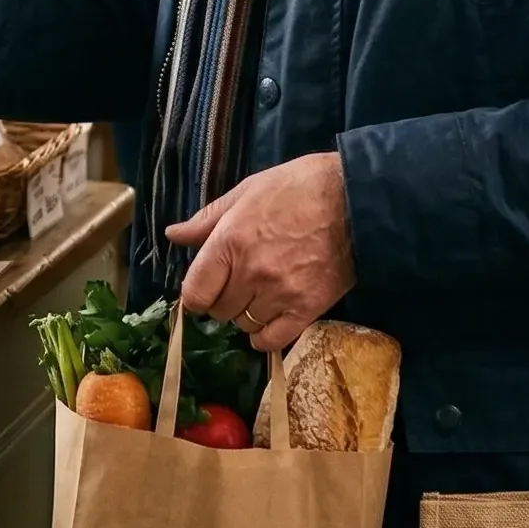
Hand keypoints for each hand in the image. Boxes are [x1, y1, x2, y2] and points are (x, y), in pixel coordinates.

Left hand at [165, 152, 354, 354]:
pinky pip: (274, 339)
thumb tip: (173, 235)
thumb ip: (207, 220)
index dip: (195, 295)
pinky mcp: (308, 308)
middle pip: (220, 311)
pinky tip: (268, 321)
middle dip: (222, 300)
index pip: (195, 292)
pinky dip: (265, 336)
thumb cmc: (297, 188)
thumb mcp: (245, 192)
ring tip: (257, 296)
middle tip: (236, 285)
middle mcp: (251, 273)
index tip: (204, 289)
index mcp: (230, 242)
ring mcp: (281, 293)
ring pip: (245, 324)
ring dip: (245, 314)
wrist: (355, 200)